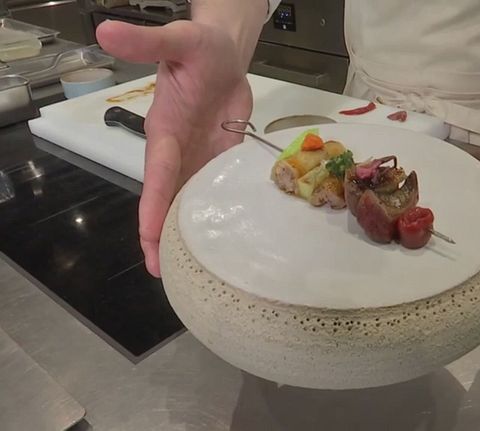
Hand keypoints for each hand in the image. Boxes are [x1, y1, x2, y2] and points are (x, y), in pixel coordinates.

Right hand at [97, 20, 253, 276]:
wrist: (225, 55)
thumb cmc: (200, 47)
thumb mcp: (178, 40)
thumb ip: (148, 42)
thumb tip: (106, 30)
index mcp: (165, 133)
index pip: (157, 176)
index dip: (154, 206)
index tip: (149, 237)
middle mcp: (180, 154)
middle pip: (168, 201)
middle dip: (162, 236)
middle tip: (163, 273)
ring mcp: (201, 160)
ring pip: (191, 202)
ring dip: (189, 234)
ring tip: (189, 270)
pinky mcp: (222, 160)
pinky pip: (220, 192)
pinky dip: (220, 215)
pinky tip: (226, 240)